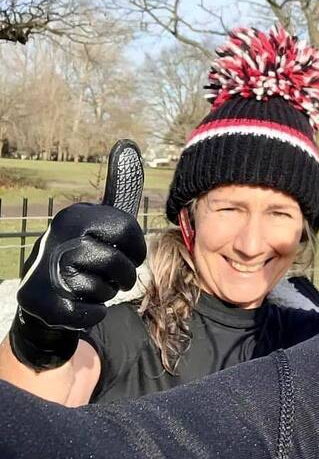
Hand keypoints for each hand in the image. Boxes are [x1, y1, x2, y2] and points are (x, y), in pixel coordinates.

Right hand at [9, 141, 146, 370]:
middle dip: (121, 275)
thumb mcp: (100, 220)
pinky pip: (91, 312)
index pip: (128, 231)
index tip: (126, 252)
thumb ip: (120, 189)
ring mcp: (47, 270)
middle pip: (120, 264)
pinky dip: (91, 313)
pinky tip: (77, 304)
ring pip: (106, 290)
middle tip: (106, 274)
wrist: (44, 299)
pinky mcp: (44, 302)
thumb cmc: (83, 255)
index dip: (135, 249)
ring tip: (85, 286)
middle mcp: (58, 238)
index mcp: (75, 216)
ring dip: (104, 293)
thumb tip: (128, 144)